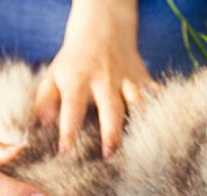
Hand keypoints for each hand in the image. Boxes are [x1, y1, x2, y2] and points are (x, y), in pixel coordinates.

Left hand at [35, 0, 154, 156]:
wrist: (103, 29)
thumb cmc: (74, 61)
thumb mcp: (53, 75)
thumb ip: (45, 100)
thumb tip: (42, 125)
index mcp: (78, 81)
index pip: (72, 107)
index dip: (68, 130)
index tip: (65, 151)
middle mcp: (104, 80)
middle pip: (110, 109)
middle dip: (111, 134)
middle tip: (109, 156)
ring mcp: (127, 79)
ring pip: (138, 104)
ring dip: (139, 126)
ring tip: (140, 148)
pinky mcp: (143, 78)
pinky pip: (156, 94)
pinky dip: (161, 109)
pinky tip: (164, 127)